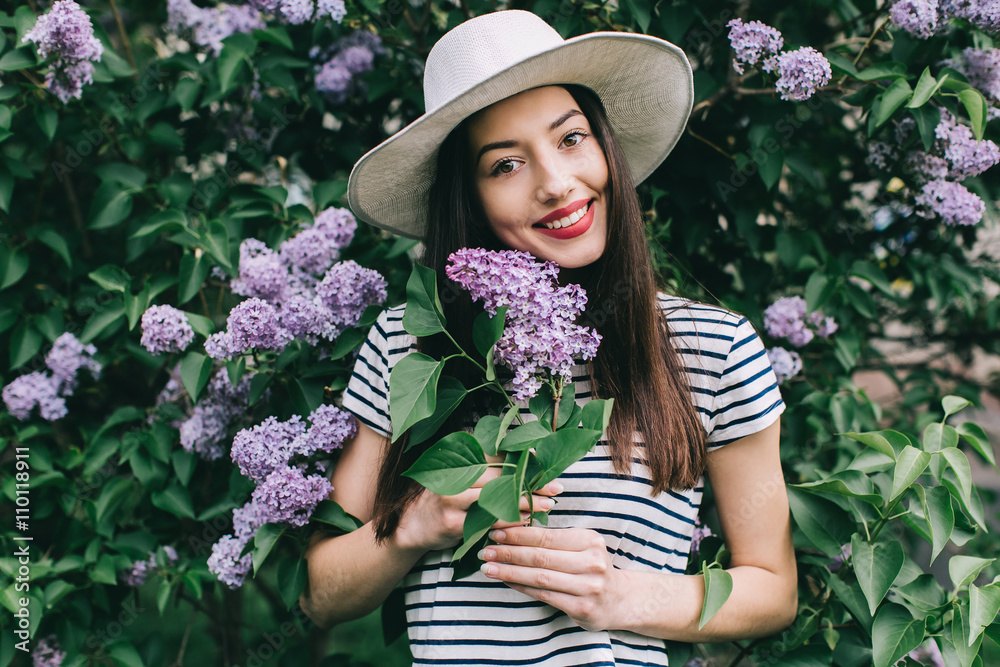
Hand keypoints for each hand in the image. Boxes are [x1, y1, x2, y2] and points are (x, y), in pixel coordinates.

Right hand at [394, 471, 563, 553]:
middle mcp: (454, 476)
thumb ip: (482, 470)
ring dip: (525, 501)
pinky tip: (527, 521)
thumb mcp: (456, 478)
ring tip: (549, 504)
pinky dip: (510, 521)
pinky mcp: (453, 522)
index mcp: (456, 460)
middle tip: (555, 486)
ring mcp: (452, 498)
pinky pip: (488, 521)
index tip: (544, 462)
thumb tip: (522, 464)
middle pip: (501, 475)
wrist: (409, 527)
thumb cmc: (440, 500)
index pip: (496, 454)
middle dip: (530, 481)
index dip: (522, 458)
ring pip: (497, 498)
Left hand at [478, 526, 622, 631]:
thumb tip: (512, 531)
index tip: (495, 531)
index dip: (519, 534)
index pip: (547, 536)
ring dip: (509, 572)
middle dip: (509, 553)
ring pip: (540, 578)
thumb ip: (556, 540)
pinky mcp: (581, 608)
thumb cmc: (593, 567)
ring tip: (488, 567)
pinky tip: (506, 581)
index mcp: (590, 541)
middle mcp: (591, 563)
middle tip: (486, 550)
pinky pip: (544, 595)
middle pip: (541, 557)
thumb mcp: (583, 546)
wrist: (620, 599)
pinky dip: (521, 587)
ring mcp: (588, 587)